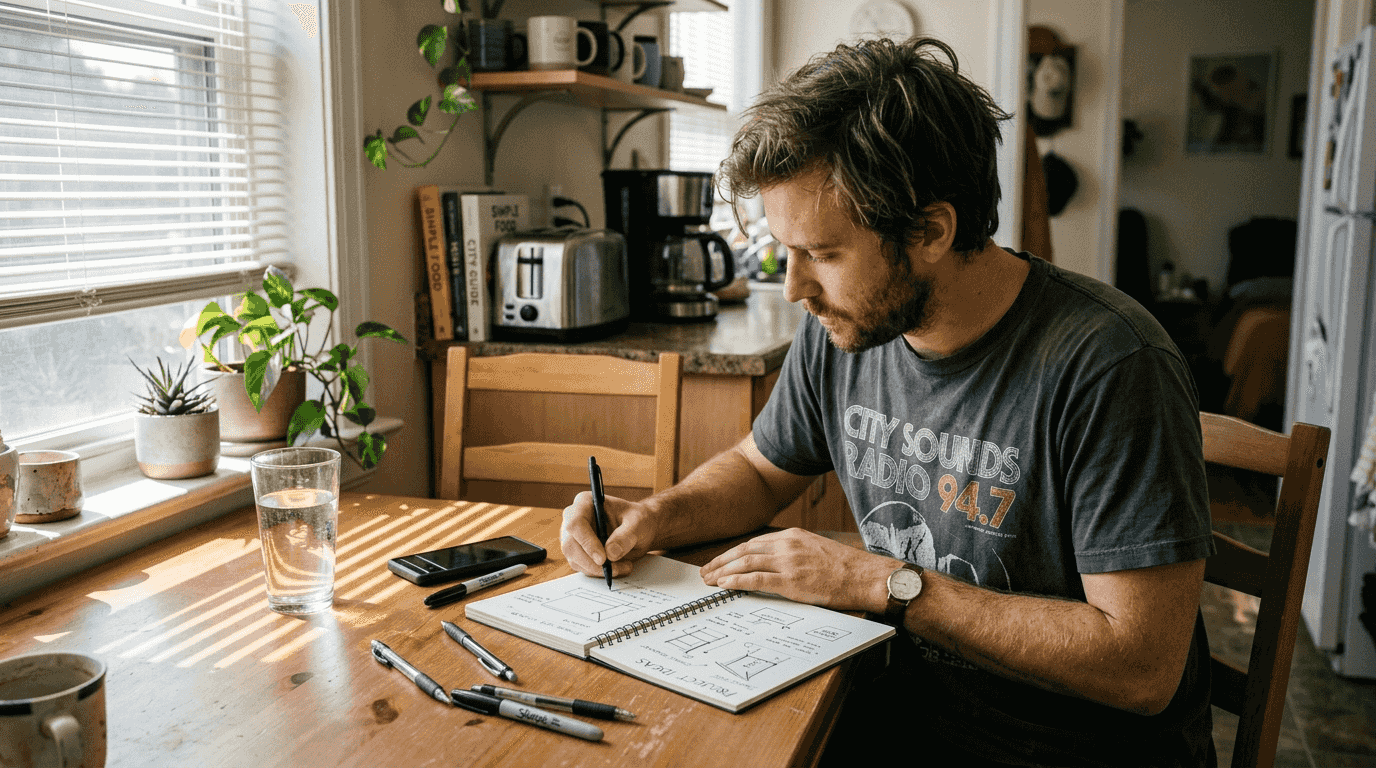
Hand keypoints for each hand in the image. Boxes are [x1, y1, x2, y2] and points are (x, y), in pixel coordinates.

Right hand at [560, 491, 658, 578]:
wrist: (639, 530)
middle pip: (571, 545)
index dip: (587, 542)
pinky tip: (617, 567)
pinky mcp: (577, 553)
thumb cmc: (637, 520)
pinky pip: (582, 567)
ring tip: (623, 566)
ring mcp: (573, 537)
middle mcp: (574, 519)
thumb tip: (610, 553)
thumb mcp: (638, 523)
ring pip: (575, 559)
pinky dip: (599, 572)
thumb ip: (626, 535)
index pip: (576, 523)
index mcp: (585, 503)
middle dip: (592, 562)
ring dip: (598, 569)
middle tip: (614, 569)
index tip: (603, 558)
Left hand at [699, 528, 892, 610]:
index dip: (733, 553)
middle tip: (705, 571)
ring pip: (746, 563)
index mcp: (793, 536)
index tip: (719, 562)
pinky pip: (757, 580)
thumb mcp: (815, 549)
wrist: (865, 577)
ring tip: (709, 580)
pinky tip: (725, 585)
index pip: (754, 543)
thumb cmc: (845, 568)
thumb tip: (772, 564)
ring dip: (723, 571)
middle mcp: (788, 545)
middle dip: (721, 561)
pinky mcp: (792, 581)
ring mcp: (789, 562)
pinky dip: (737, 581)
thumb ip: (793, 552)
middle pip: (744, 551)